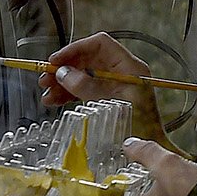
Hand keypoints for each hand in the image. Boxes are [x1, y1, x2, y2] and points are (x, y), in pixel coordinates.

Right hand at [39, 32, 171, 149]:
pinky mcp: (112, 99)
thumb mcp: (109, 105)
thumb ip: (86, 87)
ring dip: (64, 83)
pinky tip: (56, 102)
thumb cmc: (139, 129)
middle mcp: (124, 73)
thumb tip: (62, 73)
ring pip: (85, 75)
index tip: (55, 61)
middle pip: (89, 59)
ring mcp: (118, 86)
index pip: (100, 44)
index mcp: (130, 68)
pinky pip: (88, 90)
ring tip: (47, 96)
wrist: (151, 151)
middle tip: (45, 80)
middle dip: (65, 68)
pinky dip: (72, 94)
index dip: (75, 49)